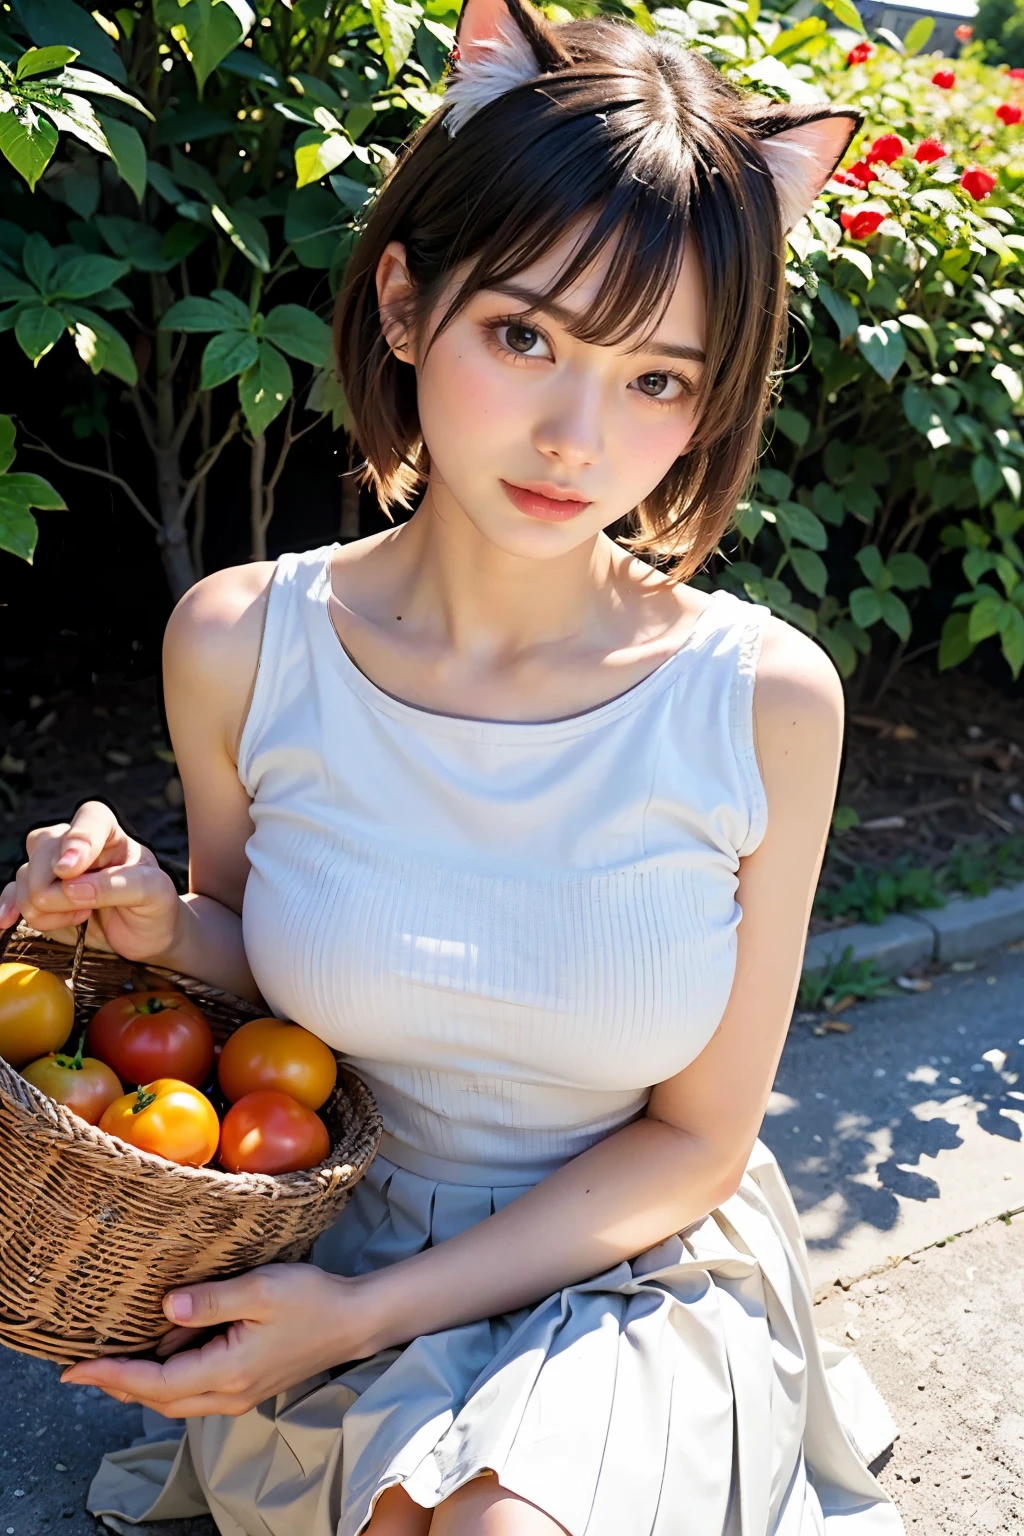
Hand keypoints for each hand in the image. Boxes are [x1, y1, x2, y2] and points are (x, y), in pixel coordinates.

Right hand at [0, 800, 180, 962]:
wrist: (146, 937)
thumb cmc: (155, 908)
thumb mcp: (154, 895)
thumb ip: (119, 885)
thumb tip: (70, 886)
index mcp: (110, 834)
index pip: (91, 818)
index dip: (77, 839)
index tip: (68, 870)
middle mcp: (77, 844)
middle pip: (45, 847)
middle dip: (56, 886)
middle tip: (84, 911)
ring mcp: (53, 869)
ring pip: (25, 874)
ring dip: (45, 906)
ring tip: (81, 918)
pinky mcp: (39, 895)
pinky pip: (12, 893)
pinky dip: (9, 906)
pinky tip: (6, 919)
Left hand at [59, 1264, 383, 1417]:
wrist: (353, 1320)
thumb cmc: (312, 1299)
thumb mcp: (259, 1289)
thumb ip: (210, 1301)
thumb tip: (163, 1309)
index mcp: (227, 1373)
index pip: (154, 1382)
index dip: (111, 1375)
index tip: (75, 1368)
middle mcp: (228, 1394)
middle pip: (158, 1400)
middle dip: (117, 1386)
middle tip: (80, 1370)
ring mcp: (238, 1394)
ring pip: (175, 1399)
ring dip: (140, 1384)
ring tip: (109, 1363)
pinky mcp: (246, 1384)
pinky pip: (194, 1389)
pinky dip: (166, 1378)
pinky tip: (160, 1352)